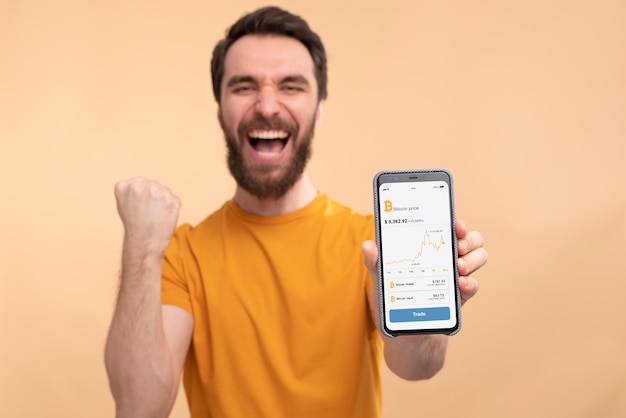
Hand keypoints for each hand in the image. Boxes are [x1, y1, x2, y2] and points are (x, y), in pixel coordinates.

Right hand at [114, 177, 180, 255]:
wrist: (144, 243)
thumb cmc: (134, 225)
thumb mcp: (123, 204)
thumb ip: (132, 190)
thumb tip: (147, 182)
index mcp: (123, 186)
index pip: (139, 182)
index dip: (141, 196)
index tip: (139, 207)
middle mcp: (140, 186)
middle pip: (153, 185)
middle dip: (153, 197)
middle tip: (148, 214)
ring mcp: (157, 192)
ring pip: (165, 191)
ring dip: (163, 201)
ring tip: (155, 216)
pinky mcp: (171, 199)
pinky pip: (174, 199)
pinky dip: (172, 208)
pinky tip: (164, 217)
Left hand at [361, 219, 487, 319]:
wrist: (402, 335)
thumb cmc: (391, 301)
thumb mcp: (379, 281)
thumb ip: (375, 263)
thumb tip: (368, 246)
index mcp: (426, 249)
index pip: (447, 228)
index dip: (456, 223)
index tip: (455, 224)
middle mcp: (444, 259)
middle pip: (470, 240)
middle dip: (469, 239)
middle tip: (458, 247)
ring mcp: (454, 277)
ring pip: (477, 258)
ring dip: (472, 259)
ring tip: (459, 267)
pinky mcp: (458, 298)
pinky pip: (472, 285)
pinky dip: (470, 283)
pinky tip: (461, 283)